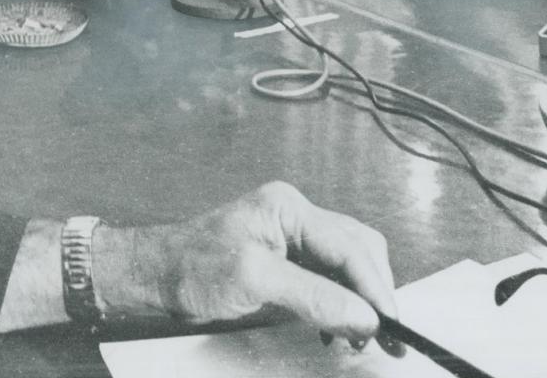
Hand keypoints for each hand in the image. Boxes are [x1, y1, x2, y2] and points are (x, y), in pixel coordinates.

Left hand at [95, 181, 396, 341]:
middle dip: (374, 293)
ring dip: (359, 301)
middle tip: (386, 338)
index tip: (391, 325)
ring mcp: (291, 236)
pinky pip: (328, 278)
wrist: (156, 275)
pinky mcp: (285, 259)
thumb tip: (364, 315)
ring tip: (361, 338)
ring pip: (347, 266)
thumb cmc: (192, 267)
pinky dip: (340, 304)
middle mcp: (295, 217)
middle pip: (357, 251)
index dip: (376, 287)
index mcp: (290, 209)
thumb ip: (314, 296)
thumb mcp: (255, 281)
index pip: (351, 246)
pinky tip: (337, 329)